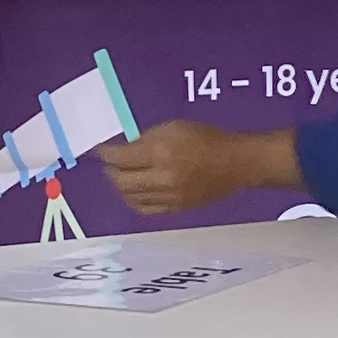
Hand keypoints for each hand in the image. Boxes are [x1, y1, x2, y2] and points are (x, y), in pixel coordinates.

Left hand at [96, 121, 303, 215]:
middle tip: (109, 163)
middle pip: (121, 182)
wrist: (237, 163)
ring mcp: (169, 197)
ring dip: (120, 187)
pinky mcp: (176, 209)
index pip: (120, 158)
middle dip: (110, 172)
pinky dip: (134, 201)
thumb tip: (123, 148)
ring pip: (131, 198)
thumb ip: (145, 138)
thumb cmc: (206, 138)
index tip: (100, 150)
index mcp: (161, 153)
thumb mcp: (173, 127)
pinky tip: (134, 192)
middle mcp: (162, 178)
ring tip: (120, 177)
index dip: (105, 154)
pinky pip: (146, 210)